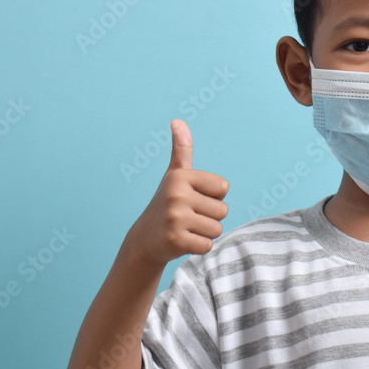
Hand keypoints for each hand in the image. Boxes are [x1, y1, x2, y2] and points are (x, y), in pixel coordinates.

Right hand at [127, 119, 229, 268]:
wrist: (145, 239)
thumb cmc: (167, 203)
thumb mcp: (175, 175)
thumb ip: (181, 149)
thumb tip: (178, 120)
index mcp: (181, 176)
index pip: (223, 188)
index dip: (212, 197)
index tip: (192, 199)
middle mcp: (176, 194)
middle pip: (222, 210)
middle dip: (209, 217)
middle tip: (188, 217)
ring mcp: (175, 217)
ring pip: (216, 229)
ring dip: (204, 233)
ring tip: (186, 228)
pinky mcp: (176, 240)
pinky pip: (207, 245)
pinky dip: (199, 247)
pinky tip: (183, 241)